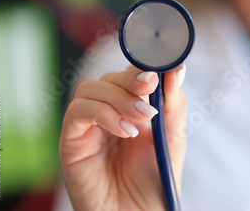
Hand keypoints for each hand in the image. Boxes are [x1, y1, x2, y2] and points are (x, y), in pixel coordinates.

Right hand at [59, 65, 187, 210]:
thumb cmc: (155, 181)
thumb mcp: (171, 138)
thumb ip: (174, 104)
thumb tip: (177, 69)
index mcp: (133, 109)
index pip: (132, 75)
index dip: (143, 69)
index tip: (159, 73)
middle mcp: (109, 113)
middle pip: (110, 77)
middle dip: (131, 81)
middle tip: (149, 94)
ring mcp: (89, 127)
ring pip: (91, 88)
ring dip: (118, 99)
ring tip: (139, 122)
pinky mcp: (72, 142)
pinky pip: (77, 111)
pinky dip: (102, 113)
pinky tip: (123, 131)